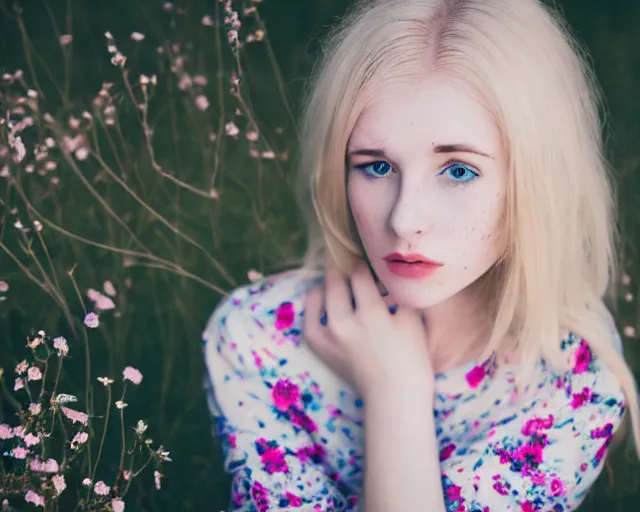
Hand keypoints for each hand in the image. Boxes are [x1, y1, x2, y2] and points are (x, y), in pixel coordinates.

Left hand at [302, 256, 433, 400]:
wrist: (394, 397)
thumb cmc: (410, 359)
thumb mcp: (412, 319)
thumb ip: (397, 291)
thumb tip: (387, 270)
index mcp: (370, 313)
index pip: (359, 273)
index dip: (364, 263)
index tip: (367, 257)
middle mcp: (343, 321)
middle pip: (335, 279)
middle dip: (344, 267)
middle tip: (351, 262)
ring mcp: (327, 335)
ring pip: (319, 293)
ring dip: (330, 284)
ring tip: (342, 283)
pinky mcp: (318, 345)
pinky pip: (309, 314)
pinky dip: (316, 304)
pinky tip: (327, 300)